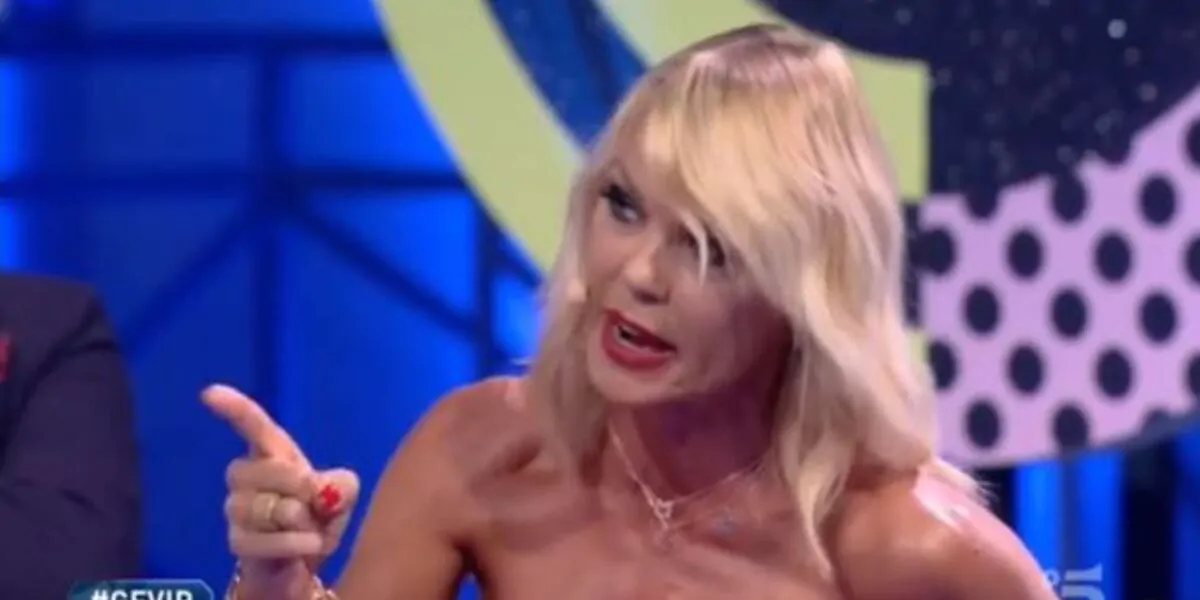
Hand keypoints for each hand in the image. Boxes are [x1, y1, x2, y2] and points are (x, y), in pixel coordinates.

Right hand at [203, 384, 360, 596]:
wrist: (300, 562)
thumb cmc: (319, 516)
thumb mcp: (342, 495)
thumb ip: (341, 485)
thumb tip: (321, 490)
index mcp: (272, 454)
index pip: (253, 426)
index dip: (234, 409)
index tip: (211, 394)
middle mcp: (245, 477)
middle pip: (266, 470)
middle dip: (299, 486)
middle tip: (318, 501)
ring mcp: (237, 509)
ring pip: (270, 509)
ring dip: (301, 520)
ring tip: (310, 528)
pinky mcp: (237, 542)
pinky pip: (267, 540)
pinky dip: (296, 543)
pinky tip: (309, 544)